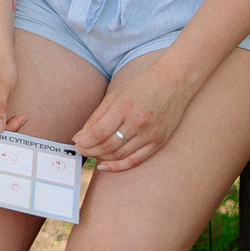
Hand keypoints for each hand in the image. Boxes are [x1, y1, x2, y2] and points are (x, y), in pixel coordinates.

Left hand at [70, 57, 197, 172]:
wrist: (174, 84)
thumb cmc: (141, 87)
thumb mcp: (115, 95)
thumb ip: (97, 116)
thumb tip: (80, 136)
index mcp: (125, 107)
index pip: (99, 132)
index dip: (84, 140)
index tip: (75, 142)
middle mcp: (138, 122)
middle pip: (108, 145)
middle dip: (90, 150)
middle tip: (81, 150)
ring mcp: (150, 134)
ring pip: (119, 155)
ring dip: (102, 157)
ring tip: (92, 154)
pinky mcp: (159, 142)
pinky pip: (135, 160)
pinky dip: (118, 166)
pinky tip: (105, 165)